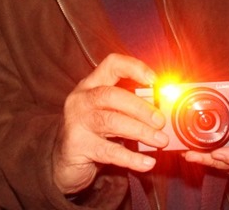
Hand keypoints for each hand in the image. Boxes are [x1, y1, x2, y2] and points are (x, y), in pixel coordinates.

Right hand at [52, 54, 164, 195]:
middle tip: (160, 121)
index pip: (111, 64)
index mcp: (90, 85)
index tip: (155, 81)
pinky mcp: (77, 146)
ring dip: (140, 131)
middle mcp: (81, 99)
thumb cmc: (92, 133)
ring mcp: (76, 122)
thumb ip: (129, 108)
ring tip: (161, 141)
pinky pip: (108, 151)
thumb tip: (164, 111)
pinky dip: (131, 158)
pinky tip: (147, 163)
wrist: (64, 160)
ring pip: (110, 121)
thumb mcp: (108, 113)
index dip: (134, 68)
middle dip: (140, 107)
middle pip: (111, 95)